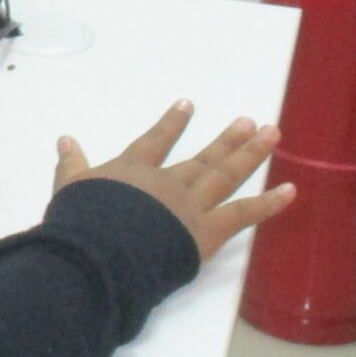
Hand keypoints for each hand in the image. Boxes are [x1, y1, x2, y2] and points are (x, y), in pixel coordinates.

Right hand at [54, 101, 293, 261]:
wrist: (102, 250)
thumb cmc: (82, 224)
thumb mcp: (70, 191)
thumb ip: (71, 167)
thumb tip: (64, 140)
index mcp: (133, 173)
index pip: (155, 143)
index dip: (171, 124)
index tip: (187, 106)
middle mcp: (168, 183)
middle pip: (202, 158)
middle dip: (226, 140)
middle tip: (249, 122)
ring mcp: (191, 205)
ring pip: (226, 175)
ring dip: (250, 154)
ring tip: (271, 134)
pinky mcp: (208, 230)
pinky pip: (244, 214)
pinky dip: (269, 203)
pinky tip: (290, 190)